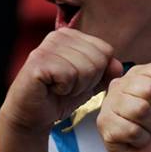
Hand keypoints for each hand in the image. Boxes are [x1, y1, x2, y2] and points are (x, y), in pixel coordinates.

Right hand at [0, 28, 121, 134]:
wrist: (32, 115)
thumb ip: (106, 72)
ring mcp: (46, 47)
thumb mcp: (90, 83)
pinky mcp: (38, 62)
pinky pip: (70, 75)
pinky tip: (51, 89)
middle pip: (98, 59)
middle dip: (88, 81)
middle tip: (67, 87)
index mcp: (72, 35)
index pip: (106, 50)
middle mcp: (58, 35)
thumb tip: (118, 66)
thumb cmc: (60, 96)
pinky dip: (65, 89)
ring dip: (76, 87)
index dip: (98, 73)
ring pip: (86, 68)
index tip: (78, 80)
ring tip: (59, 88)